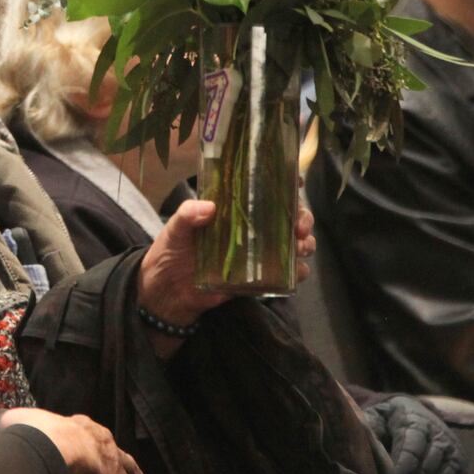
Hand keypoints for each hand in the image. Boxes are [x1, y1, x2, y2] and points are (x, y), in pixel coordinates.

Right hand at [0, 407, 147, 473]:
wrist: (51, 442)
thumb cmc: (37, 431)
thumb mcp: (24, 419)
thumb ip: (19, 422)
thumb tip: (8, 425)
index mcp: (87, 430)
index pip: (102, 441)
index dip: (107, 453)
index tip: (109, 461)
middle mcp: (107, 449)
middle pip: (128, 466)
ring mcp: (112, 473)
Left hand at [137, 201, 316, 353]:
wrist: (167, 292)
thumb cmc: (170, 251)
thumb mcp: (175, 228)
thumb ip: (188, 215)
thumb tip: (209, 207)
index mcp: (235, 208)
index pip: (265, 190)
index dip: (286, 183)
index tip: (298, 181)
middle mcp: (251, 227)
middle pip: (289, 215)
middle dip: (303, 217)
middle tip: (299, 227)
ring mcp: (258, 252)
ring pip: (294, 243)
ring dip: (306, 243)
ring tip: (300, 247)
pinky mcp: (259, 277)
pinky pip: (286, 273)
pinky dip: (298, 272)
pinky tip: (297, 270)